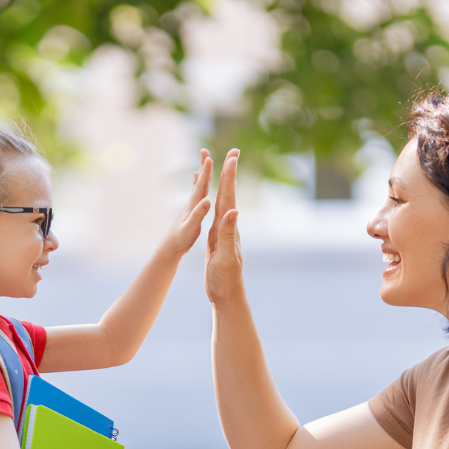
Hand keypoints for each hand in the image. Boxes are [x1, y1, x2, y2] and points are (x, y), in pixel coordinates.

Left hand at [159, 150, 213, 258]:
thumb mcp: (191, 228)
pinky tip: (197, 178)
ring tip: (205, 160)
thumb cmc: (181, 240)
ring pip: (198, 184)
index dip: (205, 172)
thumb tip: (206, 201)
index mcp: (193, 206)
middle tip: (205, 150)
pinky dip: (199, 182)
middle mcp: (191, 202)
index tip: (209, 157)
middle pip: (199, 181)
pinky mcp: (191, 209)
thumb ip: (198, 214)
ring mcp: (190, 205)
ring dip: (202, 172)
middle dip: (203, 166)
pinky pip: (197, 192)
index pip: (201, 186)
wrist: (169, 248)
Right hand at [204, 149, 243, 306]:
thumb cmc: (225, 279)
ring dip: (224, 184)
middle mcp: (227, 226)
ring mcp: (223, 232)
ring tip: (225, 168)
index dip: (230, 176)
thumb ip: (228, 234)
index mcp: (227, 227)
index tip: (232, 156)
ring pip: (223, 202)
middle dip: (230, 173)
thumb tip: (233, 211)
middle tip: (233, 152)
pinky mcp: (217, 239)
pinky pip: (217, 214)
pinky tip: (215, 201)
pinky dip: (216, 202)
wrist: (226, 296)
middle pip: (228, 194)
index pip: (228, 197)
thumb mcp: (225, 257)